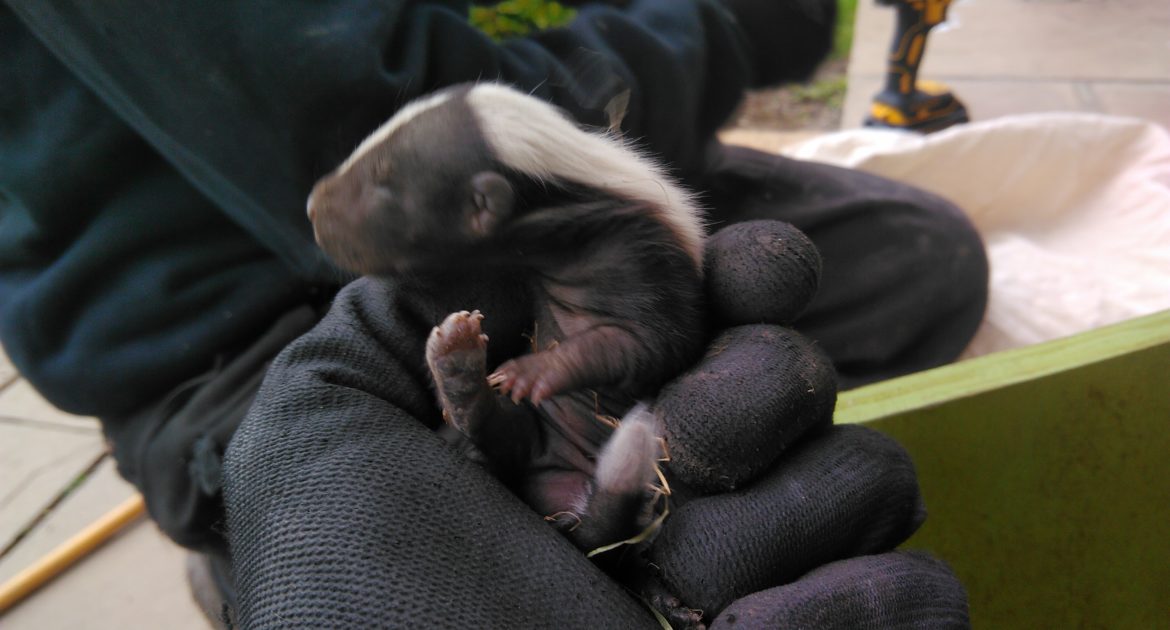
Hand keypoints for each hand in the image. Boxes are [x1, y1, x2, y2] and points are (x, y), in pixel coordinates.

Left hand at [223, 223, 968, 627]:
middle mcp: (695, 484)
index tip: (731, 278)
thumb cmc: (366, 610)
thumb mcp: (326, 438)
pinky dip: (843, 615)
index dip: (750, 273)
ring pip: (873, 474)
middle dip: (730, 412)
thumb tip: (499, 260)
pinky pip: (926, 593)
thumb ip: (400, 315)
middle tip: (631, 489)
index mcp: (599, 415)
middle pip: (804, 373)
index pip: (729, 300)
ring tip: (662, 608)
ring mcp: (772, 572)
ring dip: (759, 534)